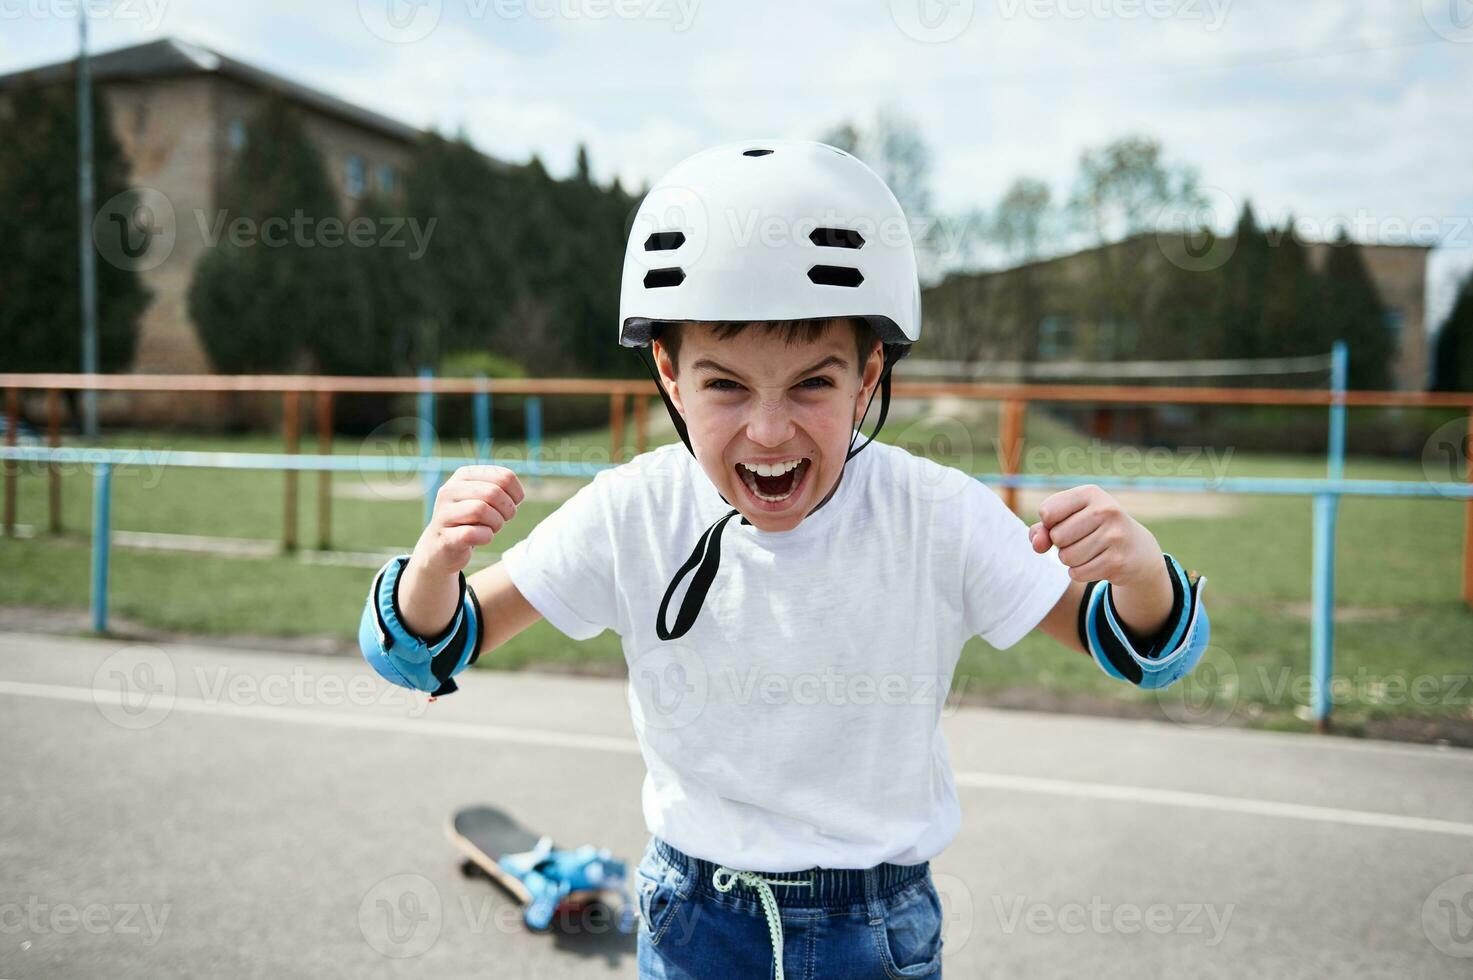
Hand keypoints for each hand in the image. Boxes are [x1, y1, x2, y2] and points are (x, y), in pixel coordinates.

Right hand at [412, 465, 525, 578]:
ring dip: (496, 523)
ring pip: (481, 509)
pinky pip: (472, 533)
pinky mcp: (444, 537)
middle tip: (502, 519)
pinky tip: (481, 538)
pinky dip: (485, 537)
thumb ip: (501, 488)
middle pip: (493, 492)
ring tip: (491, 528)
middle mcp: (450, 490)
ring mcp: (444, 513)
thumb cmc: (471, 519)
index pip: (504, 476)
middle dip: (507, 510)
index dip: (516, 495)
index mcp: (463, 475)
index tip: (511, 505)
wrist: (441, 546)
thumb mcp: (485, 497)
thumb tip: (518, 494)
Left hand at [1027, 484, 1160, 585]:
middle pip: (1056, 537)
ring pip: (1066, 557)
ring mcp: (1115, 536)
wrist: (1137, 550)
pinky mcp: (1118, 561)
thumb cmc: (1092, 530)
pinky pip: (1077, 573)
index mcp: (1091, 493)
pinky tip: (1097, 563)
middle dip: (1061, 544)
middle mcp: (1106, 510)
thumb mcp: (1069, 520)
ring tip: (1090, 551)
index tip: (1068, 521)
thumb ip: (1042, 529)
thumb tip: (1037, 545)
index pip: (1047, 512)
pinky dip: (1080, 572)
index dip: (1049, 523)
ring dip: (1071, 560)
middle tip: (1082, 539)